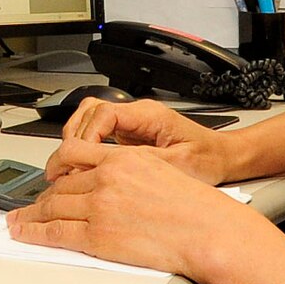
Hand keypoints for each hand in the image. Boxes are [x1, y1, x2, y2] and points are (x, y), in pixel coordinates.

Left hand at [6, 140, 270, 279]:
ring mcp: (99, 208)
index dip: (56, 167)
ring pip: (52, 207)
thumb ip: (130, 170)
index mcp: (121, 159)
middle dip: (42, 196)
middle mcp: (105, 180)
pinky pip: (55, 232)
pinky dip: (34, 232)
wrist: (207, 231)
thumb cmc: (196, 207)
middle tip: (30, 204)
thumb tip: (113, 181)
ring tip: (18, 221)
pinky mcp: (97, 236)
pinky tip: (24, 232)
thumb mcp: (160, 169)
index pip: (74, 155)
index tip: (50, 174)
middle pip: (60, 185)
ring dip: (30, 214)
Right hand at [53, 96, 237, 185]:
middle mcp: (137, 115)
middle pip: (89, 112)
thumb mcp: (177, 165)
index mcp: (148, 115)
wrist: (223, 156)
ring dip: (75, 141)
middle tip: (60, 168)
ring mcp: (131, 124)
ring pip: (89, 120)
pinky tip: (81, 168)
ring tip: (66, 168)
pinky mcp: (129, 136)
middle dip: (72, 139)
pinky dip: (85, 148)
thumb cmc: (208, 159)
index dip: (85, 135)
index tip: (77, 159)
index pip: (103, 113)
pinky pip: (98, 135)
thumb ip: (142, 165)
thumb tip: (109, 171)